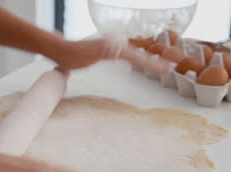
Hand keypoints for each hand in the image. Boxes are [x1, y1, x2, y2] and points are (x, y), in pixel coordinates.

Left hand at [51, 38, 170, 74]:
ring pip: (135, 54)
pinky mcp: (108, 49)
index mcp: (113, 46)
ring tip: (162, 66)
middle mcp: (115, 44)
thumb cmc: (71, 55)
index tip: (166, 68)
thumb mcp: (86, 56)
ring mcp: (112, 46)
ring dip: (148, 61)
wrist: (60, 50)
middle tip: (170, 68)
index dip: (151, 64)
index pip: (136, 57)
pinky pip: (127, 55)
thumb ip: (102, 52)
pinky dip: (137, 60)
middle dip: (154, 62)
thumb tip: (118, 50)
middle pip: (139, 55)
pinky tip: (140, 61)